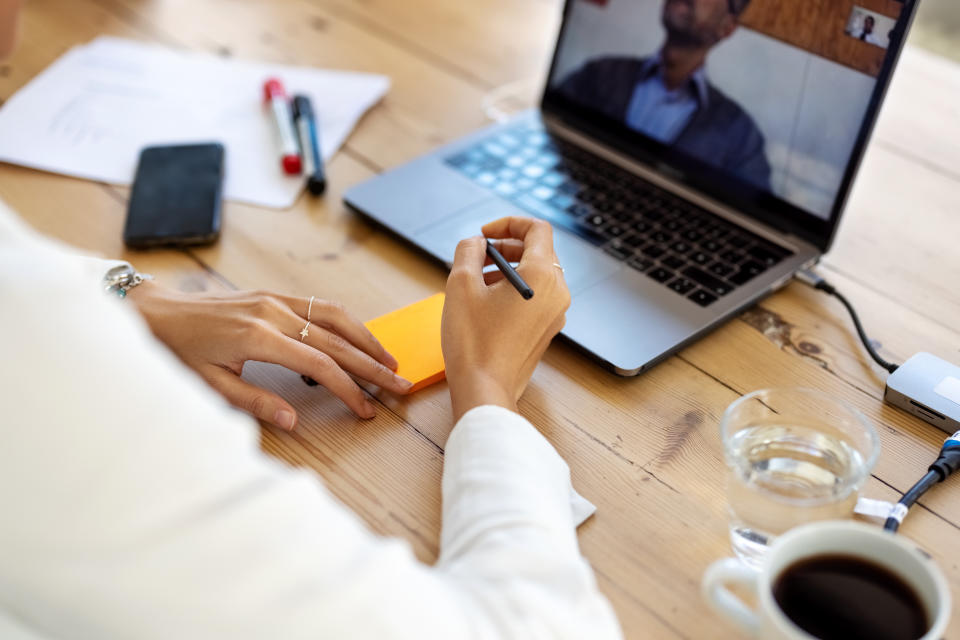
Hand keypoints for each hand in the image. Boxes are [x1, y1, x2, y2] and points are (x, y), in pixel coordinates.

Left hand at [128, 285, 411, 428]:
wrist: (155, 311)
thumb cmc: (178, 351)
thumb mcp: (209, 385)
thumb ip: (254, 403)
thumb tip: (294, 421)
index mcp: (259, 338)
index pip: (320, 366)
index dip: (349, 389)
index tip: (367, 409)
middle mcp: (274, 313)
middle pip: (338, 341)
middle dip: (373, 365)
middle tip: (401, 385)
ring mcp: (276, 299)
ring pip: (336, 317)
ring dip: (367, 339)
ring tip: (390, 361)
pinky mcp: (274, 294)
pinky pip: (320, 306)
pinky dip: (347, 323)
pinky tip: (360, 338)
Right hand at [441, 217, 570, 421]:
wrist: (484, 389)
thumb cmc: (473, 341)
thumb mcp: (460, 284)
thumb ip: (468, 250)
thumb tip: (476, 242)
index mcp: (542, 276)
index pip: (537, 229)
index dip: (509, 223)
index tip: (485, 234)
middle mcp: (557, 293)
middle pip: (539, 251)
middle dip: (507, 246)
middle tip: (479, 254)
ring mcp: (556, 314)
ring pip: (537, 274)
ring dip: (509, 268)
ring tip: (477, 280)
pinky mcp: (547, 330)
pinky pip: (537, 297)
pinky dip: (515, 289)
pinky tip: (487, 302)